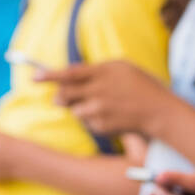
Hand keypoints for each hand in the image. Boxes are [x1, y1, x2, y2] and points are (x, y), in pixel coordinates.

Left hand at [39, 60, 170, 135]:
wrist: (160, 112)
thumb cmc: (142, 86)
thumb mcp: (121, 68)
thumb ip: (95, 69)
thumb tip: (70, 73)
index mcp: (103, 72)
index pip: (68, 73)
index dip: (49, 76)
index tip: (34, 77)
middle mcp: (98, 91)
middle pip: (65, 94)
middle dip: (60, 96)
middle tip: (59, 98)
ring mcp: (100, 110)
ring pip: (75, 111)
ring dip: (80, 109)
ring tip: (99, 107)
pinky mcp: (103, 126)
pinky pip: (88, 123)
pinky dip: (94, 120)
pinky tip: (111, 117)